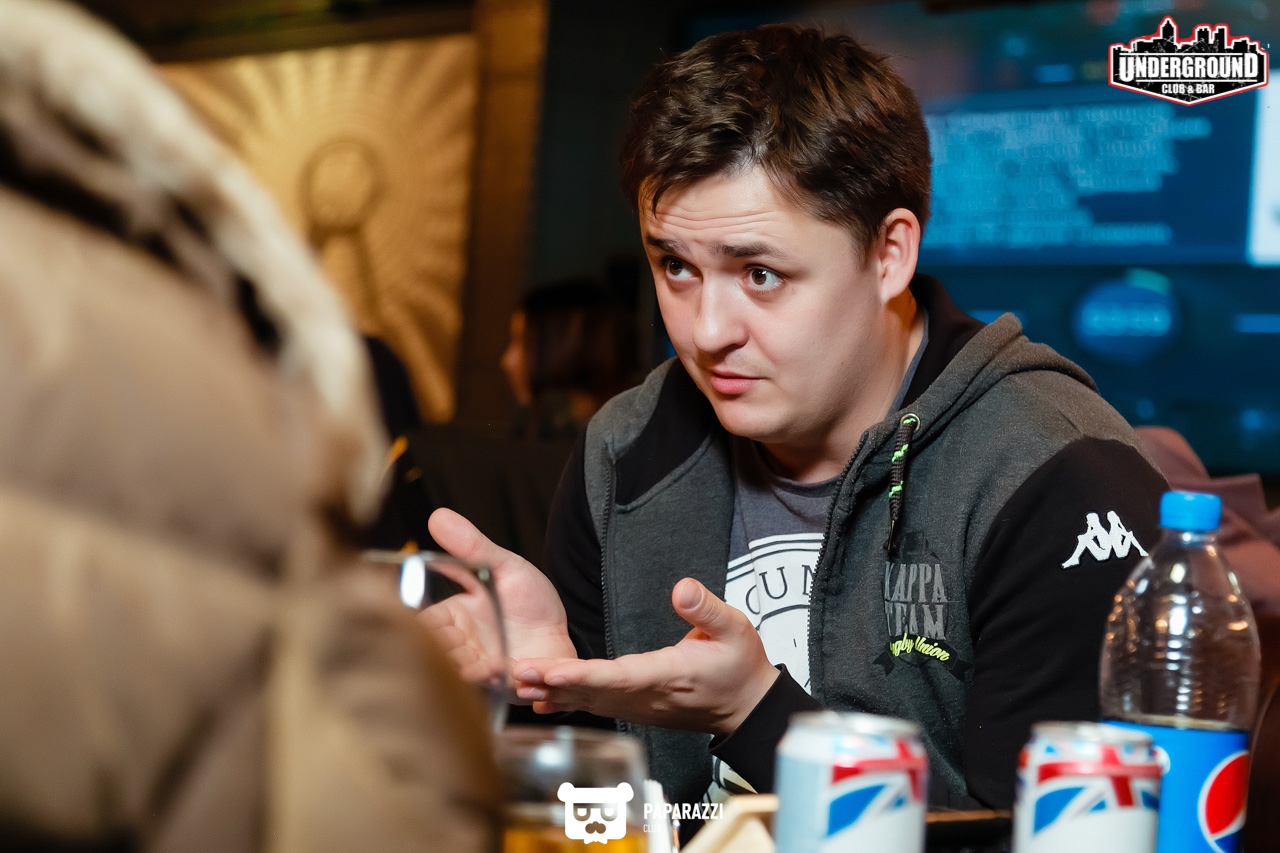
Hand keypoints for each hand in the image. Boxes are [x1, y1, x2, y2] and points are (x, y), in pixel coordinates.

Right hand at [423, 509, 577, 677]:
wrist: (562, 625)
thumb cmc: (527, 598)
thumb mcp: (503, 566)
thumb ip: (472, 547)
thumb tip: (438, 516)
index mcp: (455, 617)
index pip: (430, 624)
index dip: (427, 628)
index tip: (430, 628)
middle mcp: (466, 647)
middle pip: (447, 654)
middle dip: (451, 656)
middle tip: (458, 651)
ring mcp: (488, 669)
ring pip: (475, 675)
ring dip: (478, 673)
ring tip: (484, 667)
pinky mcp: (514, 685)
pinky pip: (507, 687)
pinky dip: (508, 681)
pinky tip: (511, 672)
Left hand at [513, 578, 779, 735]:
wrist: (746, 707)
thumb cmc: (740, 667)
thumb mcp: (735, 630)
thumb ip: (707, 610)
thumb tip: (681, 588)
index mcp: (666, 675)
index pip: (617, 677)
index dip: (582, 677)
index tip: (551, 673)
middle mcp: (645, 696)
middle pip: (591, 691)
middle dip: (552, 683)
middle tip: (514, 672)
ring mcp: (638, 706)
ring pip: (588, 701)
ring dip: (551, 692)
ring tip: (514, 681)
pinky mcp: (634, 707)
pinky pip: (594, 705)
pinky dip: (565, 700)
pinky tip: (539, 696)